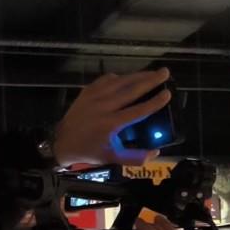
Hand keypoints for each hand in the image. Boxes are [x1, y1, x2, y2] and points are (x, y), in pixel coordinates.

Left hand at [52, 68, 171, 167]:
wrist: (62, 142)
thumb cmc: (90, 151)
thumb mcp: (113, 158)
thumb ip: (135, 157)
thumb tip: (157, 152)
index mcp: (111, 124)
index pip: (138, 111)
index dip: (154, 102)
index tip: (167, 94)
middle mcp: (104, 107)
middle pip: (131, 90)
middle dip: (150, 80)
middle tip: (165, 72)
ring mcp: (94, 96)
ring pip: (120, 81)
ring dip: (138, 75)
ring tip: (152, 72)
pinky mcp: (87, 91)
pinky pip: (107, 80)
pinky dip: (119, 78)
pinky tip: (128, 78)